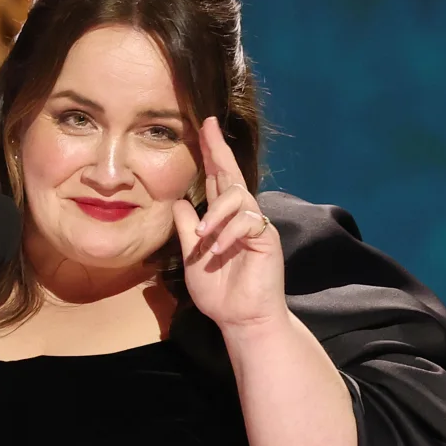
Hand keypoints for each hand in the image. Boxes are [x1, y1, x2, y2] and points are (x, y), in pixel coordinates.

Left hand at [172, 117, 287, 330]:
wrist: (241, 319)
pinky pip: (248, 222)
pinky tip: (217, 250)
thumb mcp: (192, 258)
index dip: (212, 154)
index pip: (217, 180)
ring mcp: (256, 226)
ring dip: (216, 214)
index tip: (204, 128)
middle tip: (208, 127)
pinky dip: (228, 234)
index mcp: (224, 219)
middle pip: (231, 175)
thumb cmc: (219, 293)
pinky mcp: (267, 239)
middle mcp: (242, 217)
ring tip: (202, 238)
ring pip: (238, 197)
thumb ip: (186, 230)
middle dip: (219, 150)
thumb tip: (178, 202)